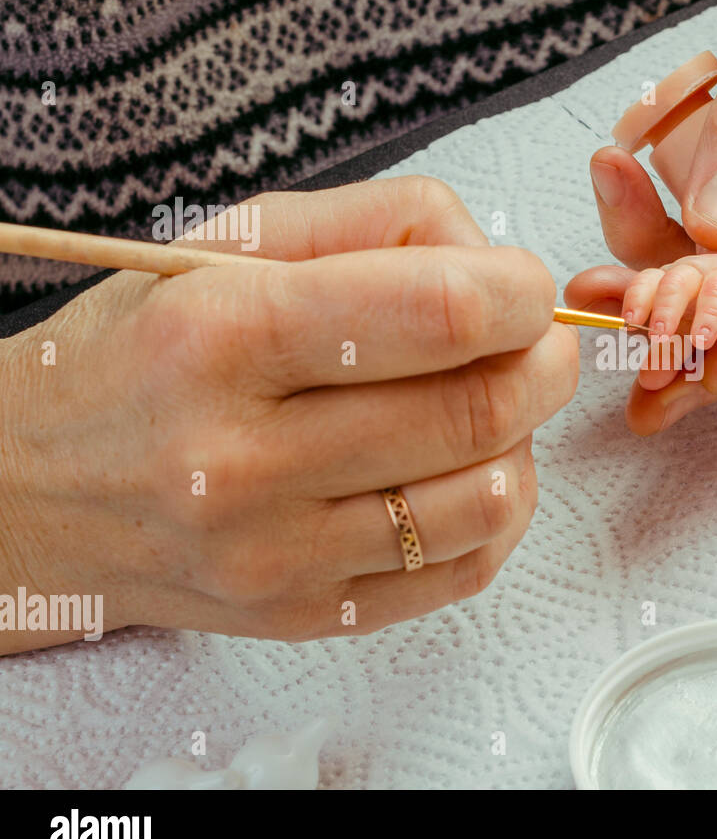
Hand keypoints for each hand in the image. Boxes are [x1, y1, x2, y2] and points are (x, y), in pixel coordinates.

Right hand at [0, 177, 578, 653]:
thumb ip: (377, 224)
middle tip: (532, 342)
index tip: (519, 287)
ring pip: (491, 498)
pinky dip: (494, 510)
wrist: (32, 490)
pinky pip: (467, 570)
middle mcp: (242, 461)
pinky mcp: (306, 614)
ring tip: (482, 406)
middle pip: (481, 408)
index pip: (439, 314)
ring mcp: (277, 555)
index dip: (518, 293)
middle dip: (543, 362)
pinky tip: (458, 472)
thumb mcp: (230, 245)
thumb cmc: (144, 352)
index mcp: (221, 337)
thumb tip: (497, 264)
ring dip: (521, 440)